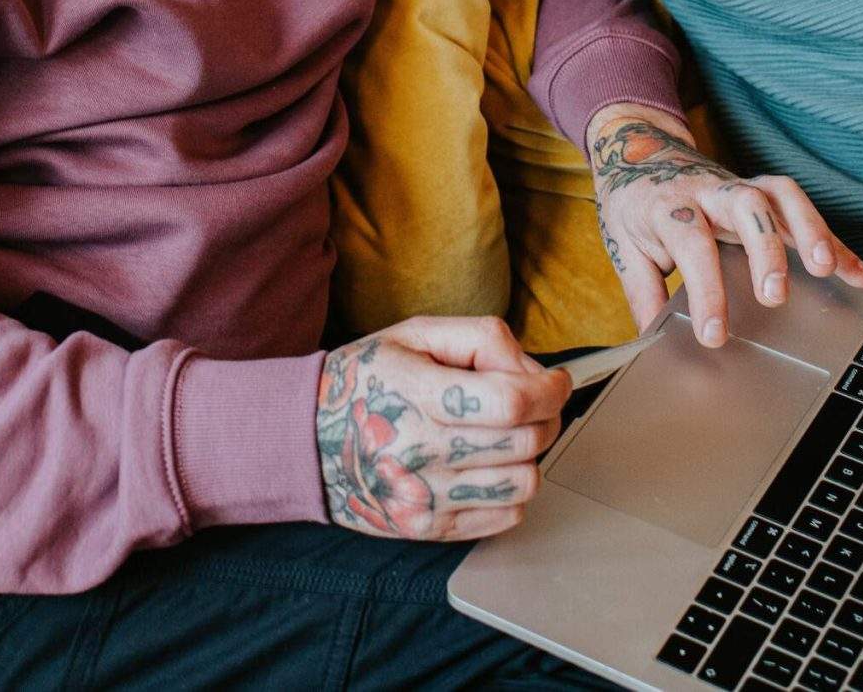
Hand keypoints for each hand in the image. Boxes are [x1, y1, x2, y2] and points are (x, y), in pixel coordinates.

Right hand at [317, 315, 570, 542]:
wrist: (306, 441)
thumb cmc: (368, 379)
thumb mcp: (415, 334)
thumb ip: (482, 339)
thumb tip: (536, 371)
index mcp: (416, 393)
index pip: (511, 400)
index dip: (550, 389)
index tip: (557, 381)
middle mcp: (419, 450)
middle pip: (525, 441)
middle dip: (547, 416)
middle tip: (534, 403)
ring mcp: (424, 496)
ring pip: (523, 482)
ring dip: (530, 455)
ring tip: (508, 436)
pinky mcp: (429, 527)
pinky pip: (505, 516)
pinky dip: (513, 490)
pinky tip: (490, 466)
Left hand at [586, 103, 862, 346]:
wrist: (638, 149)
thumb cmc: (635, 204)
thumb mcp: (625, 247)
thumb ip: (642, 294)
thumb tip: (650, 344)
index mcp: (669, 207)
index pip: (692, 245)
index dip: (706, 290)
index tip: (714, 335)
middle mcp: (710, 192)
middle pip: (745, 207)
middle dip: (766, 250)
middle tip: (775, 296)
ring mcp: (741, 186)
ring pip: (782, 196)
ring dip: (810, 229)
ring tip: (829, 269)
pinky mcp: (763, 190)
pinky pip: (803, 210)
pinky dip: (833, 239)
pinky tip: (856, 272)